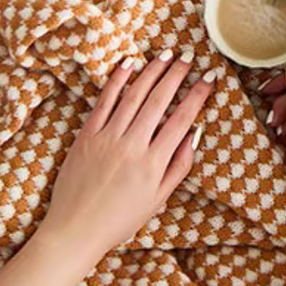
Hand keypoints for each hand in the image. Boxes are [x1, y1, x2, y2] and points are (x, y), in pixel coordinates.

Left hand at [38, 53, 212, 262]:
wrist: (75, 230)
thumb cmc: (119, 219)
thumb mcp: (159, 199)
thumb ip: (179, 166)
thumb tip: (194, 134)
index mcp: (153, 162)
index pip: (182, 119)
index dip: (198, 95)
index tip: (209, 78)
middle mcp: (131, 145)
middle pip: (159, 100)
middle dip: (176, 75)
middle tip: (188, 57)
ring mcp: (107, 138)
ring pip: (134, 95)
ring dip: (152, 71)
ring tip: (166, 55)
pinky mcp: (86, 135)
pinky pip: (104, 101)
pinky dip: (117, 80)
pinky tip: (129, 64)